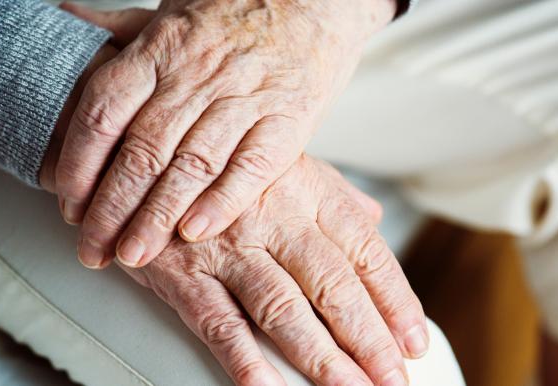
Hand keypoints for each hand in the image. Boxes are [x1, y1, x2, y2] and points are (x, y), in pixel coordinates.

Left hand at [55, 0, 397, 268]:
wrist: (315, 1)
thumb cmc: (240, 11)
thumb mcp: (172, 12)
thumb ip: (121, 31)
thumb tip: (68, 22)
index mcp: (161, 50)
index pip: (104, 112)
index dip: (80, 163)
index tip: (69, 204)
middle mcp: (197, 76)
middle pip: (142, 151)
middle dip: (111, 208)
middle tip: (94, 249)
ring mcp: (244, 99)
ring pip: (191, 166)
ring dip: (157, 217)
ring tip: (134, 255)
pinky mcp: (287, 121)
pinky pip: (251, 168)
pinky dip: (221, 203)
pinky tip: (196, 232)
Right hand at [122, 155, 427, 385]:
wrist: (143, 156)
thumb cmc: (223, 167)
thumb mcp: (285, 163)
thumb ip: (332, 195)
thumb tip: (374, 219)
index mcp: (307, 191)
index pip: (365, 251)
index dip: (395, 299)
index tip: (414, 339)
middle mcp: (274, 218)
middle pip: (333, 285)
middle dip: (369, 339)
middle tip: (394, 379)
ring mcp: (228, 246)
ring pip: (284, 309)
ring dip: (321, 358)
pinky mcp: (184, 273)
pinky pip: (219, 323)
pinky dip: (245, 361)